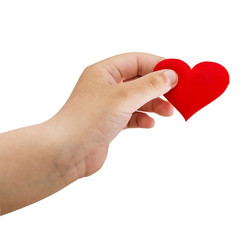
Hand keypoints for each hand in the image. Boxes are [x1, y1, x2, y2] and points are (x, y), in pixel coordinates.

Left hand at [48, 52, 177, 177]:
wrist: (66, 152)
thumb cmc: (88, 119)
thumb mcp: (124, 97)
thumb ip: (150, 85)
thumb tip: (171, 75)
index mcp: (104, 72)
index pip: (137, 61)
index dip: (159, 65)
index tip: (179, 74)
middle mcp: (106, 86)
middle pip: (140, 80)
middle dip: (159, 88)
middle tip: (177, 94)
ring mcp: (108, 105)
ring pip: (138, 99)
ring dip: (154, 104)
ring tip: (169, 112)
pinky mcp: (110, 123)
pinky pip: (132, 116)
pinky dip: (143, 119)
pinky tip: (149, 124)